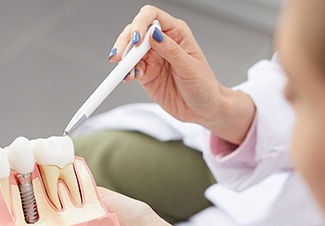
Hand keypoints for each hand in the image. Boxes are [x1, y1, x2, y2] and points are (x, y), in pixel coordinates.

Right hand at [111, 5, 254, 143]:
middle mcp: (162, 42)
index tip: (136, 39)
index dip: (140, 23)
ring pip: (130, 51)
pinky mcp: (146, 75)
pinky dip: (126, 73)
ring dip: (124, 60)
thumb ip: (171, 50)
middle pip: (135, 32)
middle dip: (125, 42)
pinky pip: (131, 69)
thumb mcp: (189, 67)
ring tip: (124, 71)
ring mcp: (152, 58)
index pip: (152, 16)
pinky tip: (129, 77)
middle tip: (120, 57)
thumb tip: (154, 34)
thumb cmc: (203, 86)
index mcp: (176, 32)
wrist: (203, 110)